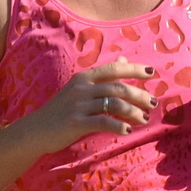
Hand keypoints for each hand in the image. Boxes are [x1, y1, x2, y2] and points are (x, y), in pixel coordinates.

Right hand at [22, 60, 155, 144]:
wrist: (36, 129)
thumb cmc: (62, 109)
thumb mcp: (80, 88)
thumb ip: (102, 76)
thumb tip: (123, 59)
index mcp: (84, 78)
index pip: (113, 69)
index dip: (134, 69)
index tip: (152, 72)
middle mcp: (82, 88)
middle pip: (118, 87)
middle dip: (139, 95)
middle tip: (153, 103)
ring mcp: (79, 105)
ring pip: (114, 104)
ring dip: (133, 112)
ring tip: (144, 119)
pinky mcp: (76, 122)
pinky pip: (103, 122)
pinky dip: (118, 126)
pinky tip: (127, 131)